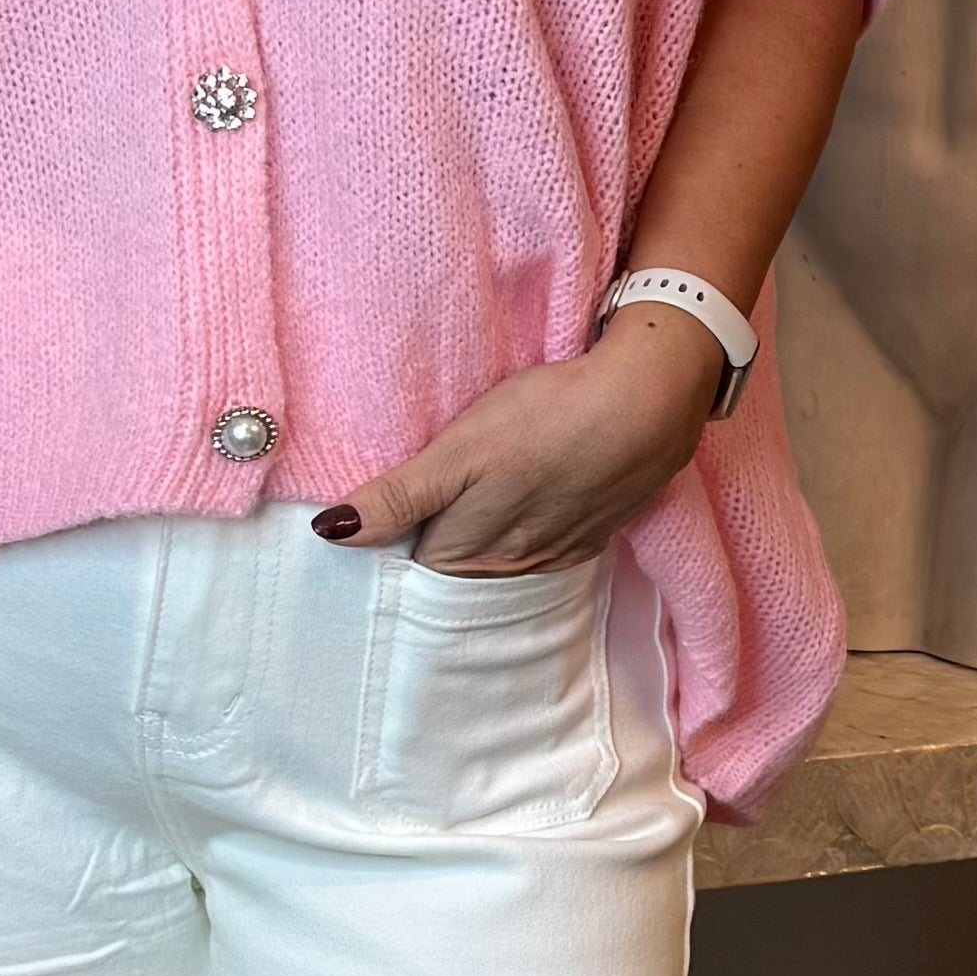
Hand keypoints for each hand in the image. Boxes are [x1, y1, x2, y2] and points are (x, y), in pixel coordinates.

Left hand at [313, 308, 725, 574]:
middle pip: (452, 573)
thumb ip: (398, 497)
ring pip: (495, 566)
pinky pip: (540, 554)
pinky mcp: (590, 534)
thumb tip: (329, 533)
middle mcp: (509, 567)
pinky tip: (520, 509)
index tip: (378, 520)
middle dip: (430, 552)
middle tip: (412, 514)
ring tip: (463, 511)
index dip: (390, 545)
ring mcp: (554, 554)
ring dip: (476, 548)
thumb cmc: (545, 418)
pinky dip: (522, 539)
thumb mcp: (458, 451)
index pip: (410, 569)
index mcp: (467, 551)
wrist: (647, 402)